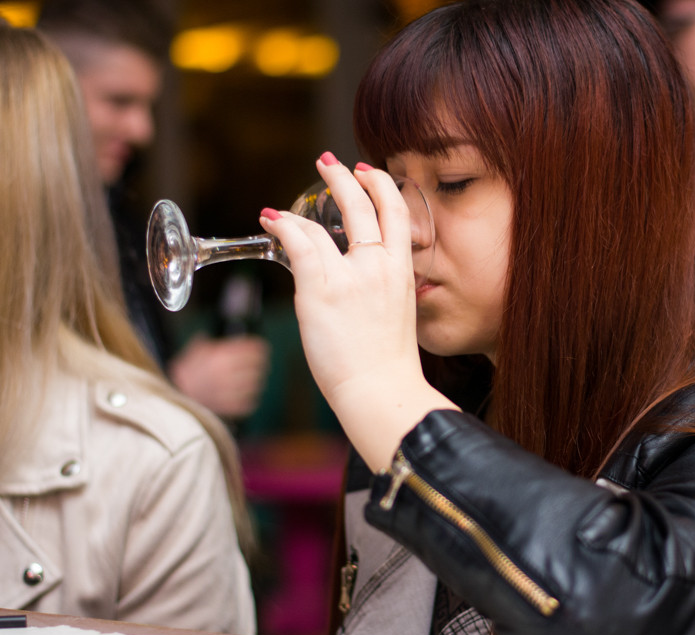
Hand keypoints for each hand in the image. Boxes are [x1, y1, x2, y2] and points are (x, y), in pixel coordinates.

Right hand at [168, 334, 270, 418]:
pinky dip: (251, 397)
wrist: (175, 396)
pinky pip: (250, 401)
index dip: (260, 347)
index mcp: (221, 355)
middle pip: (259, 365)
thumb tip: (218, 337)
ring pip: (257, 383)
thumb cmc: (185, 372)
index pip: (253, 348)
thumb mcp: (196, 350)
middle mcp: (227, 371)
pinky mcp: (229, 406)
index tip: (263, 348)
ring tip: (253, 379)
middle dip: (260, 363)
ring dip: (257, 380)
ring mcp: (229, 389)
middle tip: (260, 364)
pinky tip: (246, 394)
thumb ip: (211, 342)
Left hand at [259, 153, 457, 469]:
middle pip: (363, 205)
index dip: (383, 186)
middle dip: (345, 177)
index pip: (398, 213)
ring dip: (298, 209)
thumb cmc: (388, 364)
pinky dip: (281, 227)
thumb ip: (384, 289)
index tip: (371, 174)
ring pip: (320, 224)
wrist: (381, 389)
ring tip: (281, 208)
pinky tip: (269, 220)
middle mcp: (378, 264)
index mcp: (402, 270)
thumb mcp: (398, 315)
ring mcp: (349, 274)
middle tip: (332, 163)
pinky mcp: (320, 289)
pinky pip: (297, 244)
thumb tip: (361, 282)